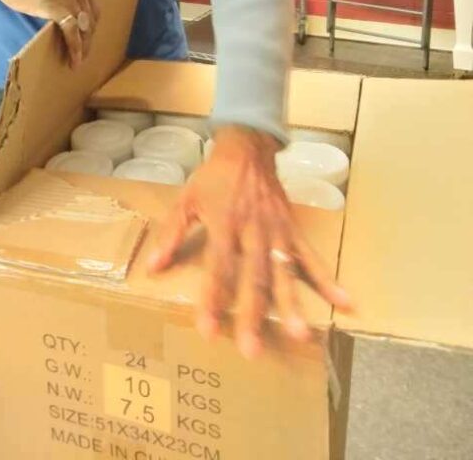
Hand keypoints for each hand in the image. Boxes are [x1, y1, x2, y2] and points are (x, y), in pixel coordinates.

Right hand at [0, 0, 99, 66]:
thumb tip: (75, 24)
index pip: (93, 11)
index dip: (90, 30)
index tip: (86, 45)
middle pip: (90, 20)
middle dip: (87, 41)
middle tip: (82, 57)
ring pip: (83, 28)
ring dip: (82, 48)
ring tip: (76, 62)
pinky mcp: (56, 5)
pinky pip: (71, 31)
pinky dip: (74, 48)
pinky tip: (72, 60)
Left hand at [148, 125, 352, 358]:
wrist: (247, 149)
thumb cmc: (214, 178)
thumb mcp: (186, 200)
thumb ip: (171, 234)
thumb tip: (153, 267)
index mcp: (224, 224)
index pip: (218, 267)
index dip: (213, 299)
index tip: (209, 329)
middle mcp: (253, 231)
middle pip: (253, 277)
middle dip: (253, 314)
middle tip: (252, 348)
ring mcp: (276, 232)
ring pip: (284, 272)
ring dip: (292, 304)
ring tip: (299, 334)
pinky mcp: (292, 230)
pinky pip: (312, 257)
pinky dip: (329, 280)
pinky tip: (345, 302)